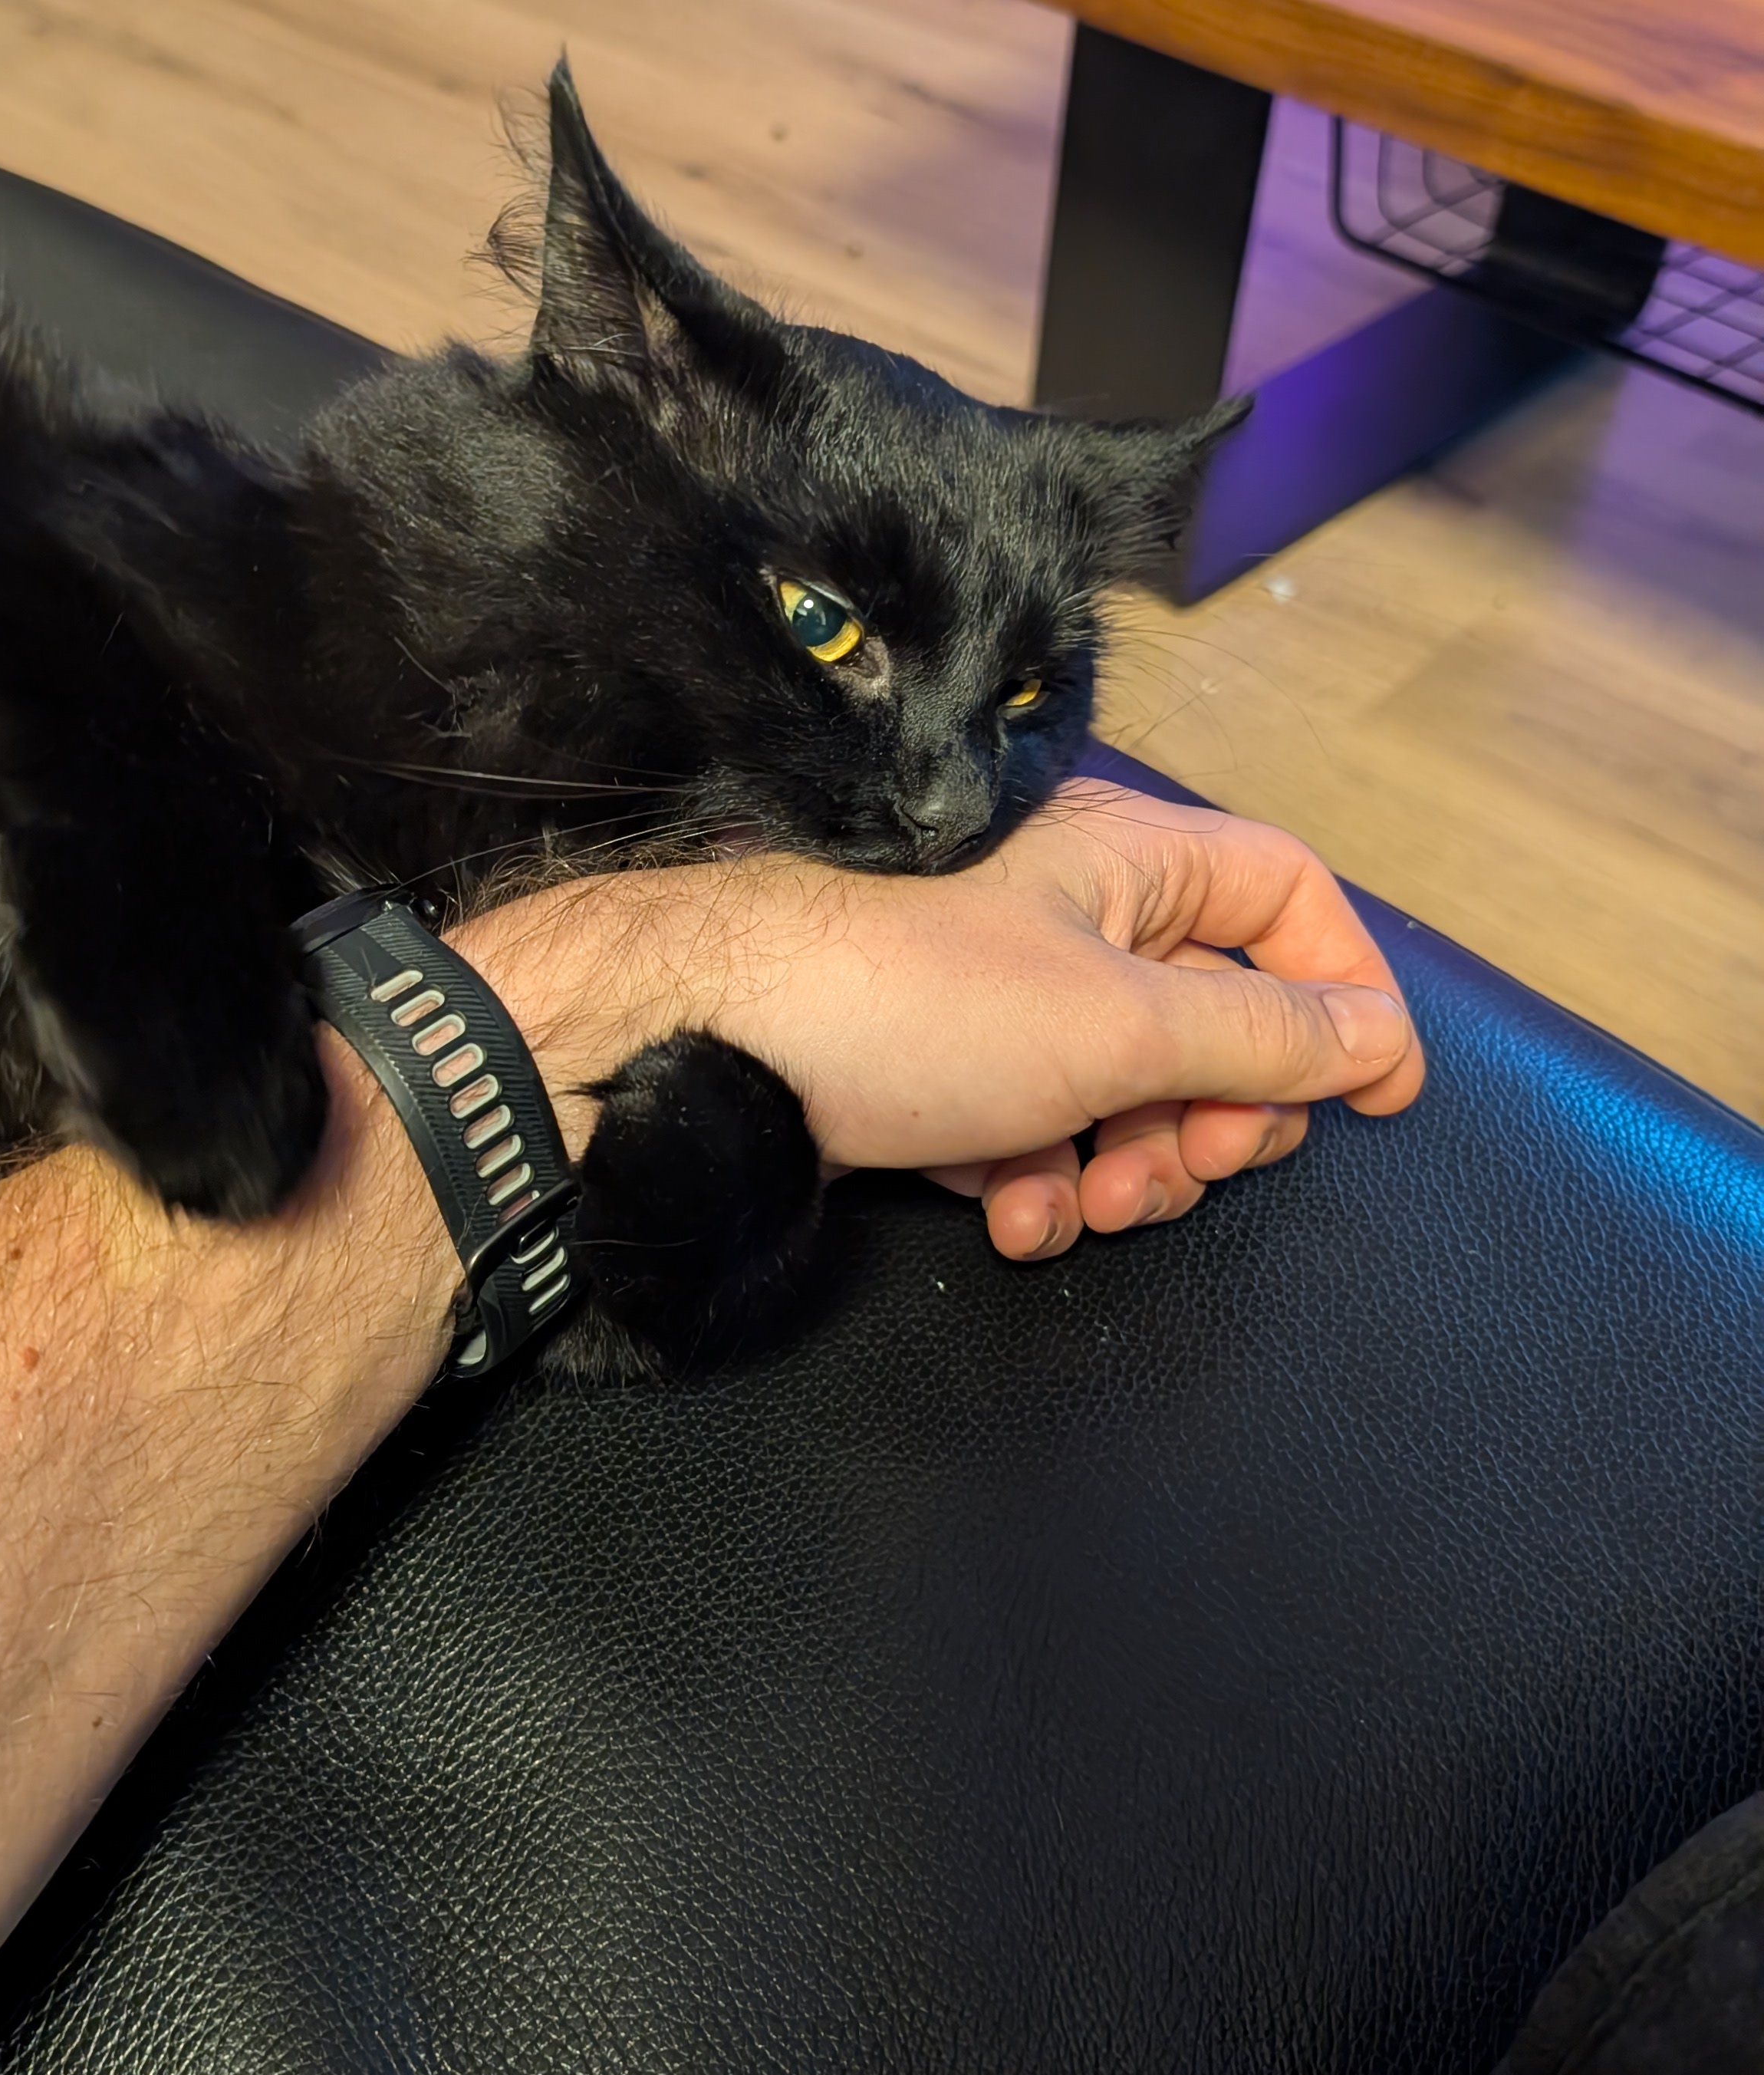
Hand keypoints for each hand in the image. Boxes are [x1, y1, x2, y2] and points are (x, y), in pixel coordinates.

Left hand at [459, 781, 1421, 1261]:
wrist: (697, 1043)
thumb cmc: (905, 1004)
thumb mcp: (1116, 1027)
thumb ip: (1258, 1036)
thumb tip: (1374, 1035)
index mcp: (1125, 857)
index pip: (1288, 897)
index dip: (1347, 992)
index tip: (1376, 1101)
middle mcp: (1066, 907)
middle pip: (1215, 1011)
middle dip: (1216, 1115)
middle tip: (1186, 1172)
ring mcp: (995, 987)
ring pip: (1126, 1086)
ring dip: (1131, 1165)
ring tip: (1086, 1206)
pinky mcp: (933, 1061)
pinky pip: (1036, 1123)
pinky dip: (1043, 1178)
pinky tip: (1013, 1217)